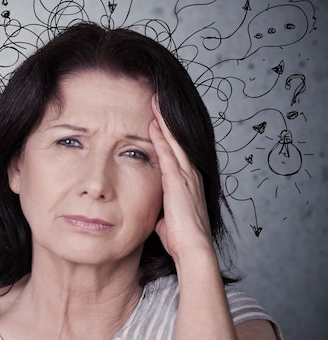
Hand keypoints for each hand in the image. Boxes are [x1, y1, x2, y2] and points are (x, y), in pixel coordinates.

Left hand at [148, 95, 213, 260]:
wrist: (192, 249)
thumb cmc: (180, 239)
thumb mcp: (168, 219)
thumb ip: (162, 210)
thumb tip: (156, 214)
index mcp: (187, 182)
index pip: (176, 151)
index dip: (167, 133)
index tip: (157, 117)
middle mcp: (190, 175)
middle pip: (176, 140)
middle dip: (166, 118)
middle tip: (157, 98)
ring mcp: (186, 176)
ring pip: (174, 141)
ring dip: (164, 121)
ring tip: (156, 101)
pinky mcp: (178, 181)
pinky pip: (168, 153)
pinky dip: (161, 137)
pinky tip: (154, 122)